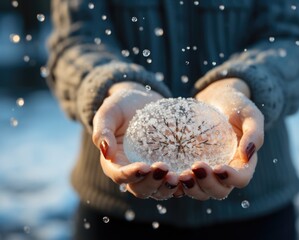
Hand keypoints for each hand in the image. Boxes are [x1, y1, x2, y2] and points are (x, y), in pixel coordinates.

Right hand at [92, 82, 178, 199]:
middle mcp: (132, 173)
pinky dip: (183, 183)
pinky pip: (175, 182)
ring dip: (168, 187)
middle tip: (165, 169)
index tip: (144, 167)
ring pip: (158, 190)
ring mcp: (151, 173)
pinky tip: (192, 174)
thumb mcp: (109, 113)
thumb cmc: (121, 106)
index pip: (120, 175)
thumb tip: (104, 151)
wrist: (141, 102)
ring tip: (180, 176)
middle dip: (152, 183)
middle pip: (140, 189)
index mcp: (114, 162)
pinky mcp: (167, 169)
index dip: (131, 175)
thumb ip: (102, 130)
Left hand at [179, 78, 263, 199]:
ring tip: (180, 175)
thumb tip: (248, 154)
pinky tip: (169, 174)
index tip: (218, 168)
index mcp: (243, 163)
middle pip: (220, 191)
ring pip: (201, 192)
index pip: (241, 178)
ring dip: (191, 188)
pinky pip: (185, 183)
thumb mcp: (250, 114)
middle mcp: (226, 172)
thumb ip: (254, 133)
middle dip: (208, 184)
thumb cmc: (236, 106)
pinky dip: (177, 184)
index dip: (231, 178)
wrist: (216, 100)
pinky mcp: (192, 168)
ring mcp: (208, 173)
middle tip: (196, 167)